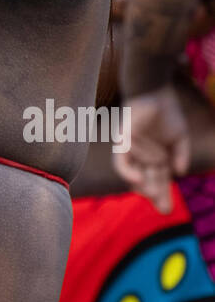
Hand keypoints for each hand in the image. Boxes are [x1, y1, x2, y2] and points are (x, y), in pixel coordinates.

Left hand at [113, 86, 190, 213]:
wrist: (155, 91)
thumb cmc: (167, 111)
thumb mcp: (179, 136)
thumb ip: (180, 154)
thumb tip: (180, 172)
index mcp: (156, 157)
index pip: (159, 180)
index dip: (162, 195)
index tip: (166, 209)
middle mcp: (142, 157)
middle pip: (148, 181)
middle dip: (155, 196)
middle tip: (164, 210)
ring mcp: (131, 150)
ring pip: (134, 174)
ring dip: (143, 186)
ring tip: (153, 195)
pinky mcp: (121, 141)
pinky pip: (121, 160)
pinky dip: (127, 171)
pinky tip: (137, 180)